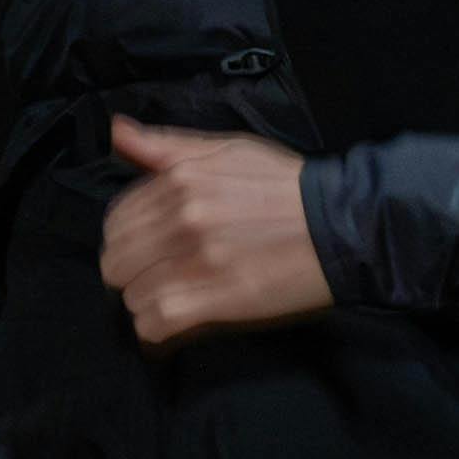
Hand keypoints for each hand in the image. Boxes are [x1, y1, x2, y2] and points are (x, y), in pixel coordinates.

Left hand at [97, 114, 331, 341]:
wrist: (342, 225)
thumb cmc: (288, 187)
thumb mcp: (227, 149)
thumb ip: (166, 146)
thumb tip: (117, 131)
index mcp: (180, 180)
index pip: (116, 221)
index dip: (129, 238)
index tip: (151, 245)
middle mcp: (182, 219)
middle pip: (115, 262)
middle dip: (133, 271)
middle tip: (161, 274)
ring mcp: (196, 262)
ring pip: (131, 295)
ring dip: (149, 300)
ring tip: (176, 296)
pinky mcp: (215, 301)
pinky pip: (153, 324)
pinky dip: (158, 327)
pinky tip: (177, 319)